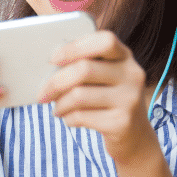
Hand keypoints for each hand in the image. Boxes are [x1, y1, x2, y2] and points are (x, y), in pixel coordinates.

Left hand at [39, 30, 155, 162]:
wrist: (134, 135)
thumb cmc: (107, 100)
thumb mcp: (104, 77)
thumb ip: (84, 65)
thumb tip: (47, 68)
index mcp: (125, 57)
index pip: (104, 41)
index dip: (75, 47)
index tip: (54, 59)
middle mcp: (132, 74)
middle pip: (84, 69)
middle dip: (56, 82)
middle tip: (42, 94)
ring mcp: (130, 99)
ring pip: (79, 95)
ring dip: (60, 104)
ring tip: (57, 109)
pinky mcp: (122, 122)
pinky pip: (82, 116)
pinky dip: (68, 118)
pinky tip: (69, 119)